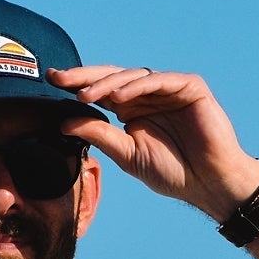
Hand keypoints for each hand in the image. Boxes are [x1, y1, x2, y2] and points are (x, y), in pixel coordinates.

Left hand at [46, 64, 258, 222]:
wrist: (208, 182)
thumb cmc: (172, 171)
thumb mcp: (127, 155)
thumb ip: (100, 136)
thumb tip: (65, 122)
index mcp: (131, 110)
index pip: (100, 93)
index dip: (76, 87)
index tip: (50, 83)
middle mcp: (147, 95)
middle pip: (111, 78)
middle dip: (84, 77)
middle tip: (58, 77)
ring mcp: (168, 88)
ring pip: (132, 76)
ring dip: (106, 84)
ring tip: (84, 95)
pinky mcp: (189, 86)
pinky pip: (160, 80)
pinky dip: (139, 86)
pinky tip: (119, 96)